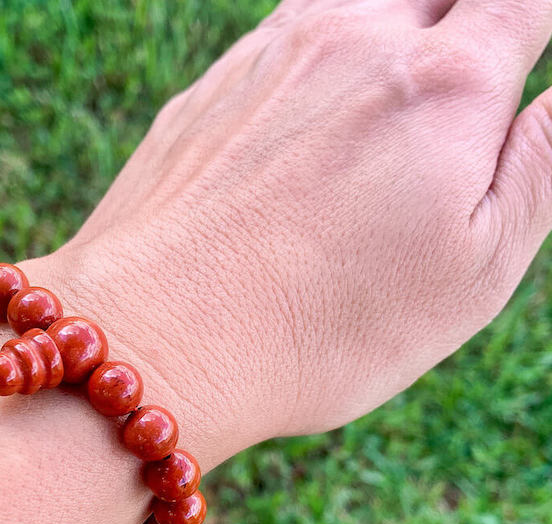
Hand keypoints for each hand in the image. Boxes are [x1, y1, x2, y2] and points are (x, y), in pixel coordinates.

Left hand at [36, 0, 551, 461]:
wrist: (158, 341)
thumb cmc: (322, 331)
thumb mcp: (471, 276)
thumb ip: (537, 172)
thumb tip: (551, 100)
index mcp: (441, 87)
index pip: (519, 1)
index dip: (529, 24)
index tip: (522, 49)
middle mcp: (351, 43)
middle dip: (460, 19)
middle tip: (454, 78)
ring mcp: (265, 61)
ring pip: (349, 1)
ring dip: (383, 27)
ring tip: (386, 87)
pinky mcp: (204, 93)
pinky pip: (274, 41)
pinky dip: (309, 56)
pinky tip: (307, 109)